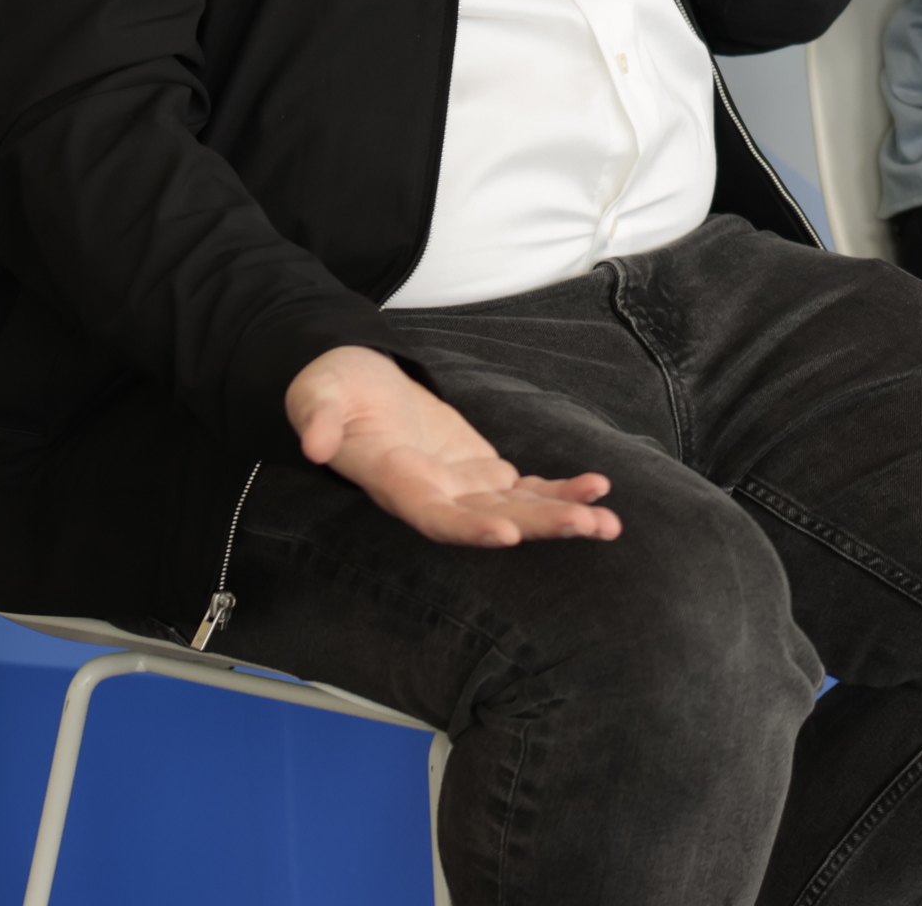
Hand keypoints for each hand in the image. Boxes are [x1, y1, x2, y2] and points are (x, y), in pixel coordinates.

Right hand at [286, 346, 619, 547]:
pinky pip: (524, 489)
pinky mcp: (480, 472)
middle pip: (489, 520)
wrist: (353, 388)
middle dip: (540, 525)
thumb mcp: (316, 393)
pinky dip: (558, 492)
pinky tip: (596, 492)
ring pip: (515, 509)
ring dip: (561, 515)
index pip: (431, 514)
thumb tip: (313, 443)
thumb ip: (317, 417)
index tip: (507, 534)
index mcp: (393, 480)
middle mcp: (431, 494)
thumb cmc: (330, 389)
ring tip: (608, 521)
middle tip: (590, 525)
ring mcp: (459, 486)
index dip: (468, 527)